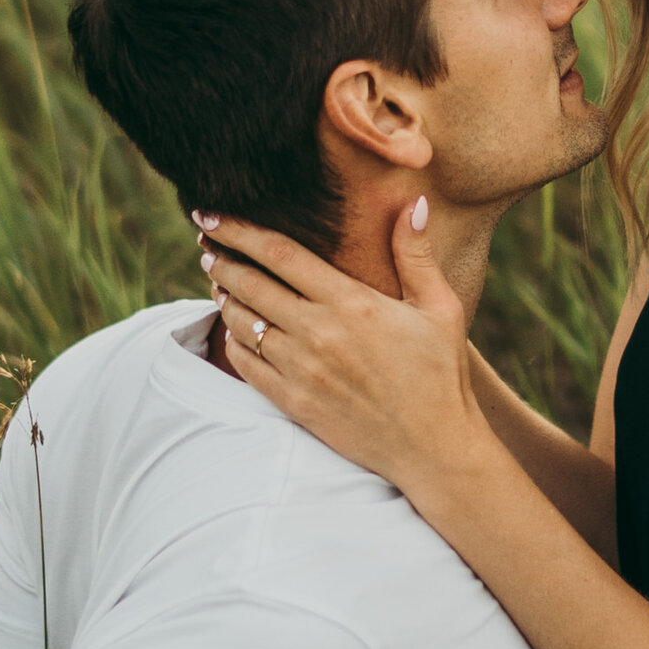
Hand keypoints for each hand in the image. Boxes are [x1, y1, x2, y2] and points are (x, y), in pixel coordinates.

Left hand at [199, 202, 486, 500]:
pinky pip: (246, 365)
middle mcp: (319, 333)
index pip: (279, 254)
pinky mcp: (294, 403)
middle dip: (221, 258)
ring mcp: (301, 371)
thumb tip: (415, 202)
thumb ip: (417, 254)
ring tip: (218, 280)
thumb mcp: (440, 308)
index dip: (239, 230)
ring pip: (242, 322)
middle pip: (249, 284)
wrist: (434, 447)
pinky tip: (233, 328)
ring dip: (224, 297)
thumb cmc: (440, 373)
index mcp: (351, 302)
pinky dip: (232, 341)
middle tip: (207, 243)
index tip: (213, 215)